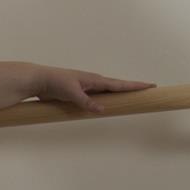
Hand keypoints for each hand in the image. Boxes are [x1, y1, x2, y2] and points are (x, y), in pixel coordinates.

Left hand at [35, 66, 152, 111]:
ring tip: (132, 97)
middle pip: (116, 87)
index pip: (119, 84)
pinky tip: (106, 104)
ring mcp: (86, 88)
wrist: (39, 80)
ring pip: (106, 92)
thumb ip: (86, 102)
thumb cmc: (55, 83)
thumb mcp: (72, 93)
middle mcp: (93, 82)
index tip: (150, 85)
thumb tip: (103, 109)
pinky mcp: (78, 93)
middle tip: (147, 90)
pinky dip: (103, 100)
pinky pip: (95, 98)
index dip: (135, 86)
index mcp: (95, 80)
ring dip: (118, 94)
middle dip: (131, 89)